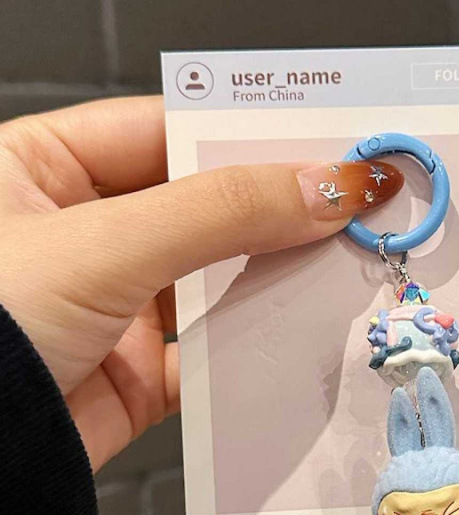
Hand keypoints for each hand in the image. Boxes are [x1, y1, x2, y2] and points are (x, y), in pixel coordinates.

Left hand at [0, 97, 401, 470]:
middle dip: (274, 212)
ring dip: (273, 282)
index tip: (323, 145)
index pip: (163, 133)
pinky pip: (211, 354)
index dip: (244, 137)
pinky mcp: (137, 374)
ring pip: (213, 283)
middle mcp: (80, 236)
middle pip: (200, 209)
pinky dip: (254, 351)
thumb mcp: (104, 246)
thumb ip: (222, 212)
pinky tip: (301, 337)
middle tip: (354, 204)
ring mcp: (111, 307)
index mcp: (41, 171)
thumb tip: (330, 186)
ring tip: (343, 265)